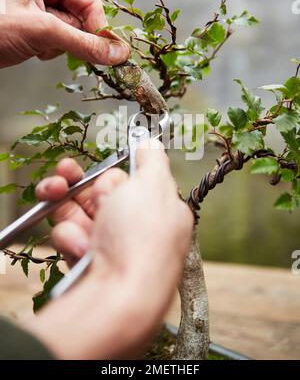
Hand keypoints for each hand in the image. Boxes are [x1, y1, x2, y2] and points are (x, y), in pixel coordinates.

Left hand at [0, 0, 129, 67]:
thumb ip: (84, 44)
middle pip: (83, 19)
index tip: (108, 52)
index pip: (89, 2)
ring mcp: (44, 7)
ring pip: (74, 33)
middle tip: (59, 47)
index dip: (98, 28)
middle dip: (73, 38)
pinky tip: (35, 50)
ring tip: (37, 46)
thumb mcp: (42, 32)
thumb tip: (119, 53)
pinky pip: (62, 42)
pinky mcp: (40, 26)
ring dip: (60, 46)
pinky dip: (52, 50)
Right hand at [30, 140, 192, 358]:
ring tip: (54, 194)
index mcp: (156, 208)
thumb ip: (152, 159)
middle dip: (78, 181)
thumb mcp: (154, 186)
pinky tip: (81, 246)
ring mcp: (107, 244)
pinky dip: (70, 236)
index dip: (111, 172)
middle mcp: (132, 226)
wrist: (119, 294)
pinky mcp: (85, 260)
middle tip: (65, 176)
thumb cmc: (141, 238)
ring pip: (75, 210)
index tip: (98, 163)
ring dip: (62, 200)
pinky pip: (69, 235)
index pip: (129, 181)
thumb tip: (150, 141)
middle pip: (97, 192)